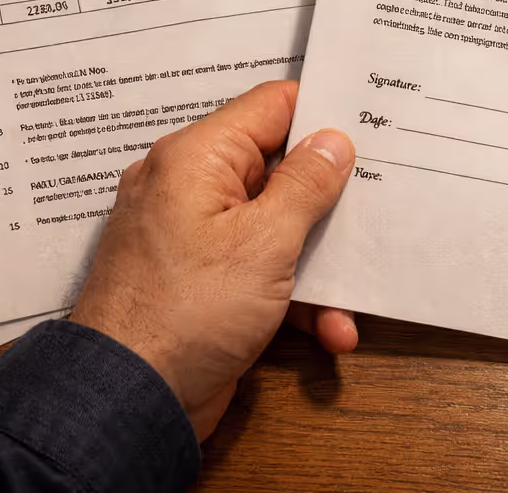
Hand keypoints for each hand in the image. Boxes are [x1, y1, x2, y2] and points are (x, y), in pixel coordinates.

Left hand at [69, 80, 357, 438]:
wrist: (128, 400)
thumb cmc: (185, 312)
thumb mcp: (264, 243)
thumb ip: (305, 186)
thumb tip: (332, 139)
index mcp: (197, 158)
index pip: (270, 107)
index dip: (322, 114)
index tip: (371, 128)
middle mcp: (190, 187)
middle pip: (278, 171)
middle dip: (329, 203)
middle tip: (379, 210)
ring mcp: (194, 236)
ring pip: (274, 228)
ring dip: (318, 264)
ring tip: (351, 301)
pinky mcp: (201, 282)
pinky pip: (257, 270)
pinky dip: (292, 296)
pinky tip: (328, 330)